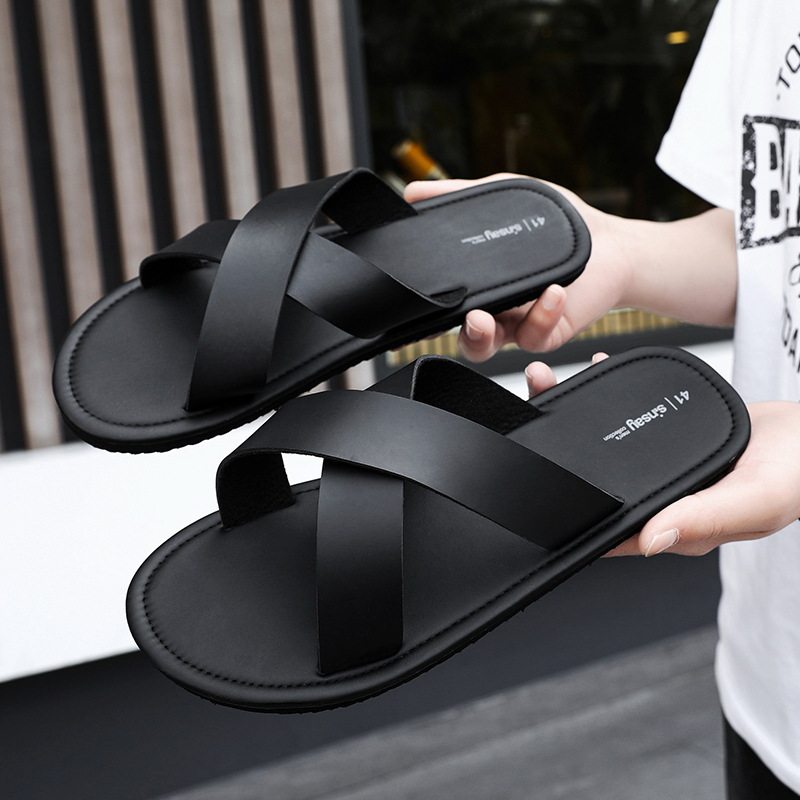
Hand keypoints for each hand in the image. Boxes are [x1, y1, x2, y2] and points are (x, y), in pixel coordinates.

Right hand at [405, 175, 632, 361]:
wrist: (610, 242)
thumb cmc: (557, 223)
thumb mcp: (503, 197)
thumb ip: (458, 196)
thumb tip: (411, 193)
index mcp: (477, 286)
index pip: (441, 305)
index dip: (425, 310)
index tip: (416, 301)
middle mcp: (494, 311)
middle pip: (459, 335)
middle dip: (452, 330)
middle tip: (459, 314)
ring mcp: (519, 325)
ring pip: (488, 348)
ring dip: (480, 337)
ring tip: (484, 318)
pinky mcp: (548, 332)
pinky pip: (535, 336)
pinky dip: (541, 314)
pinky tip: (552, 290)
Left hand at [527, 355, 799, 556]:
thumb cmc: (799, 474)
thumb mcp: (756, 499)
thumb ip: (704, 518)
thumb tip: (649, 541)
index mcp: (675, 526)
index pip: (609, 529)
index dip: (568, 510)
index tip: (534, 477)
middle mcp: (662, 499)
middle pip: (596, 482)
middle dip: (558, 451)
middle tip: (535, 407)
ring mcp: (664, 470)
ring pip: (605, 449)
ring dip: (575, 416)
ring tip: (550, 383)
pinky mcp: (669, 443)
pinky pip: (629, 422)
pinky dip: (608, 398)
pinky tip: (595, 372)